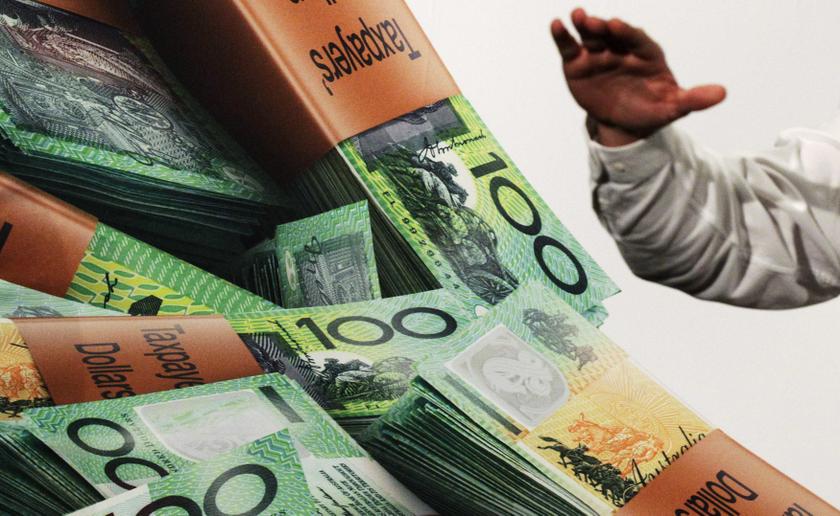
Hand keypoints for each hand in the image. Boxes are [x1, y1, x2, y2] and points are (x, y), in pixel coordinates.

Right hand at [551, 8, 725, 145]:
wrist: (624, 122)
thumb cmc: (652, 109)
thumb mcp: (673, 107)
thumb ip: (694, 98)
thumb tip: (722, 93)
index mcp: (645, 54)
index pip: (637, 39)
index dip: (626, 32)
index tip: (616, 25)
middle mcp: (621, 48)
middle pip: (611, 34)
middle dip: (602, 27)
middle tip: (593, 20)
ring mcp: (598, 54)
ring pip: (590, 35)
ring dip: (582, 24)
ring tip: (574, 16)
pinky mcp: (578, 63)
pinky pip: (570, 47)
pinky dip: (562, 36)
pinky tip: (557, 25)